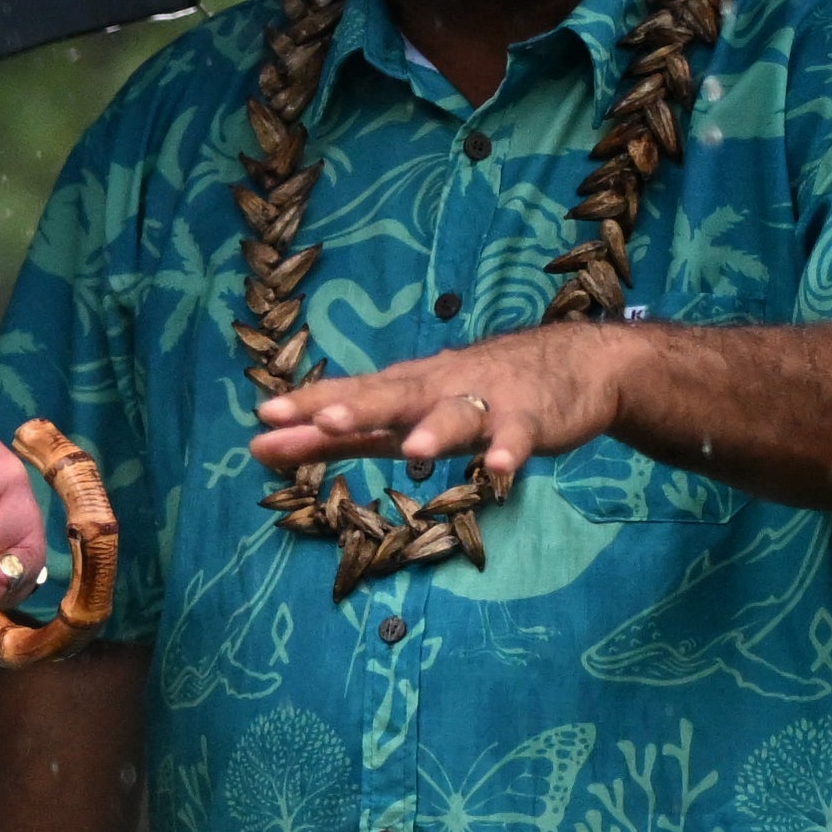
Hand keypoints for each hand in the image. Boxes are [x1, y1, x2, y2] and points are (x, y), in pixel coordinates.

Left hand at [247, 322, 625, 498]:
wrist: (572, 363)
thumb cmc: (468, 393)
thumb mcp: (401, 417)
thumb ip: (336, 435)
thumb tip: (259, 445)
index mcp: (401, 389)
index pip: (349, 395)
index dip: (309, 406)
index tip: (265, 417)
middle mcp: (437, 388)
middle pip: (395, 397)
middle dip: (361, 408)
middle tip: (325, 420)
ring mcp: (486, 401)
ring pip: (458, 415)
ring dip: (436, 430)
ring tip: (413, 450)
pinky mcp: (532, 419)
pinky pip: (519, 435)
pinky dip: (509, 450)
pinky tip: (498, 469)